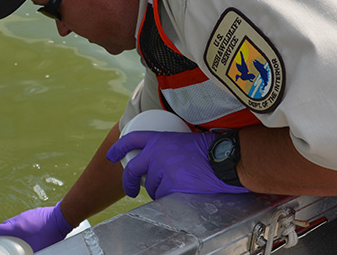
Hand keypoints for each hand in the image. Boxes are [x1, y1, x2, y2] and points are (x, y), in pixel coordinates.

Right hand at [0, 200, 73, 251]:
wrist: (64, 216)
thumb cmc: (52, 233)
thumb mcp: (39, 248)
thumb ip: (32, 254)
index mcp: (17, 226)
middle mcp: (19, 218)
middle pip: (4, 225)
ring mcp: (26, 214)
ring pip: (12, 221)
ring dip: (8, 229)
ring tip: (8, 238)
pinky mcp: (33, 213)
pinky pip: (20, 219)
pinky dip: (17, 226)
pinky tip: (22, 232)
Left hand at [106, 131, 249, 198]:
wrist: (225, 159)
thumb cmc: (210, 150)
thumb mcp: (182, 141)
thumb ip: (166, 150)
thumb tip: (156, 163)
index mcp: (160, 139)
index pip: (132, 139)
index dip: (119, 147)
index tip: (112, 154)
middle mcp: (156, 153)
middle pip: (132, 170)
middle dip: (128, 183)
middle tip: (130, 190)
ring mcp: (162, 170)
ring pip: (151, 186)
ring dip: (159, 189)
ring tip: (177, 184)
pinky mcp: (171, 185)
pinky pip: (162, 196)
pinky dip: (169, 197)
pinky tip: (181, 192)